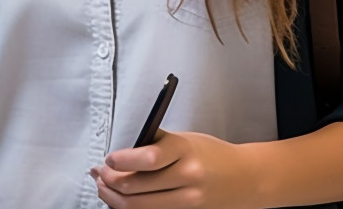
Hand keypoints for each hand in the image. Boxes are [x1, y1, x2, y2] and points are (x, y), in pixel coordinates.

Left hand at [90, 130, 260, 208]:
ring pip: (139, 207)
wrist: (243, 179)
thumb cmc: (210, 155)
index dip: (121, 161)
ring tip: (105, 188)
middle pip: (136, 188)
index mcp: (185, 150)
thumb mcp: (185, 139)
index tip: (108, 159)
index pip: (147, 158)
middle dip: (109, 182)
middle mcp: (187, 178)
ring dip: (114, 199)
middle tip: (99, 174)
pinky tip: (124, 201)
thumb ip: (156, 143)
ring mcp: (188, 202)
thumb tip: (121, 154)